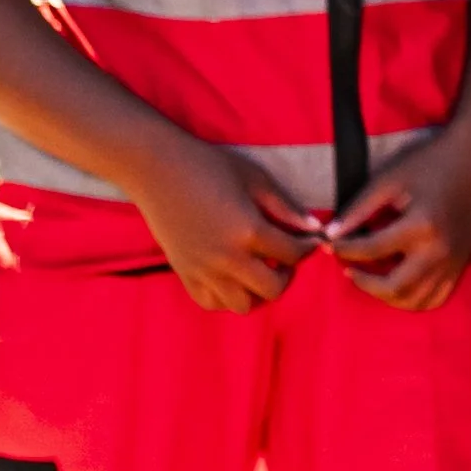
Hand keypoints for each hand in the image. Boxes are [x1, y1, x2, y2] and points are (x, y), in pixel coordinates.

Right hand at [132, 136, 321, 313]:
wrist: (157, 168)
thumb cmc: (209, 166)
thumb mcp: (255, 179)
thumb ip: (285, 207)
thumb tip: (314, 228)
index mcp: (248, 230)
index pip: (292, 254)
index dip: (308, 247)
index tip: (311, 241)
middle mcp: (227, 257)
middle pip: (272, 289)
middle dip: (286, 275)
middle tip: (283, 258)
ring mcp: (203, 270)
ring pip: (242, 305)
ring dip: (256, 291)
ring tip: (257, 270)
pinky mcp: (184, 274)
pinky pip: (211, 303)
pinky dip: (226, 296)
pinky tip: (232, 277)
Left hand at [324, 127, 470, 310]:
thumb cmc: (429, 162)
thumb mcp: (389, 179)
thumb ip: (359, 209)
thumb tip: (331, 234)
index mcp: (421, 226)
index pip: (371, 249)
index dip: (343, 248)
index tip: (329, 244)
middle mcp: (440, 251)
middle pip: (394, 287)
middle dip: (364, 282)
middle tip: (348, 268)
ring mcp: (453, 263)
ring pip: (415, 300)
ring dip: (386, 296)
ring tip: (370, 278)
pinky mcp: (460, 266)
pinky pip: (435, 298)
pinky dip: (412, 299)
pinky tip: (398, 283)